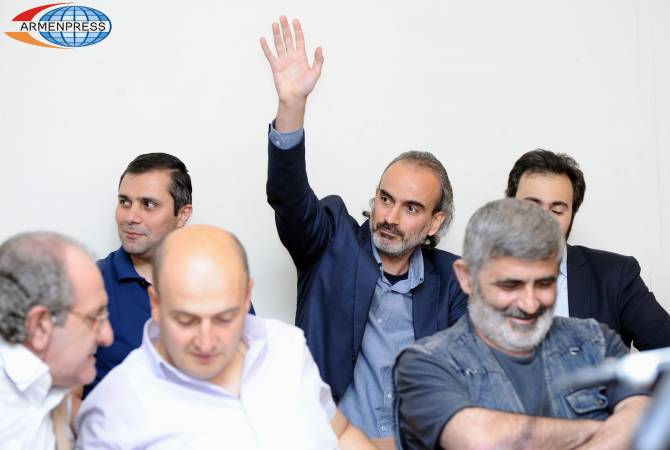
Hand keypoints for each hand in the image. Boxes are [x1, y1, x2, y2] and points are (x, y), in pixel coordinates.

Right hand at [260, 16, 322, 130]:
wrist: (294, 98)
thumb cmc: (305, 88)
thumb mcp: (315, 73)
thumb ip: (318, 60)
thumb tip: (320, 47)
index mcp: (302, 57)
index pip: (299, 39)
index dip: (298, 30)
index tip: (295, 20)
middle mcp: (292, 57)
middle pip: (288, 38)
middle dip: (286, 28)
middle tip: (283, 17)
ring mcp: (283, 61)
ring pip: (279, 44)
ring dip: (277, 34)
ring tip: (274, 23)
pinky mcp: (275, 67)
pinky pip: (270, 55)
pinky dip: (266, 47)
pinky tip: (263, 39)